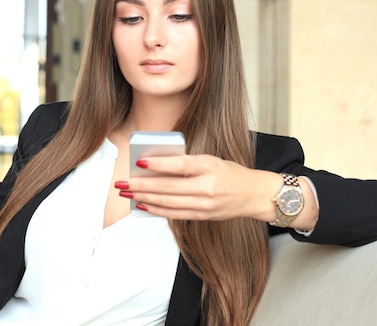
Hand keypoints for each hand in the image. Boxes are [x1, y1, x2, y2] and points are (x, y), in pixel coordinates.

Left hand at [116, 154, 281, 220]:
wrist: (253, 195)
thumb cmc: (230, 173)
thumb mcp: (212, 160)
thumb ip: (188, 163)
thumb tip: (156, 166)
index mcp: (210, 166)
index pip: (180, 165)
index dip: (158, 164)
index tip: (139, 162)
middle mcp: (207, 187)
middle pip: (168, 187)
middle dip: (142, 185)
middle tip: (123, 183)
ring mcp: (204, 204)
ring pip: (168, 202)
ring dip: (144, 198)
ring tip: (128, 193)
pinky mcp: (202, 216)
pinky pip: (174, 214)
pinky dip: (157, 210)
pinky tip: (143, 205)